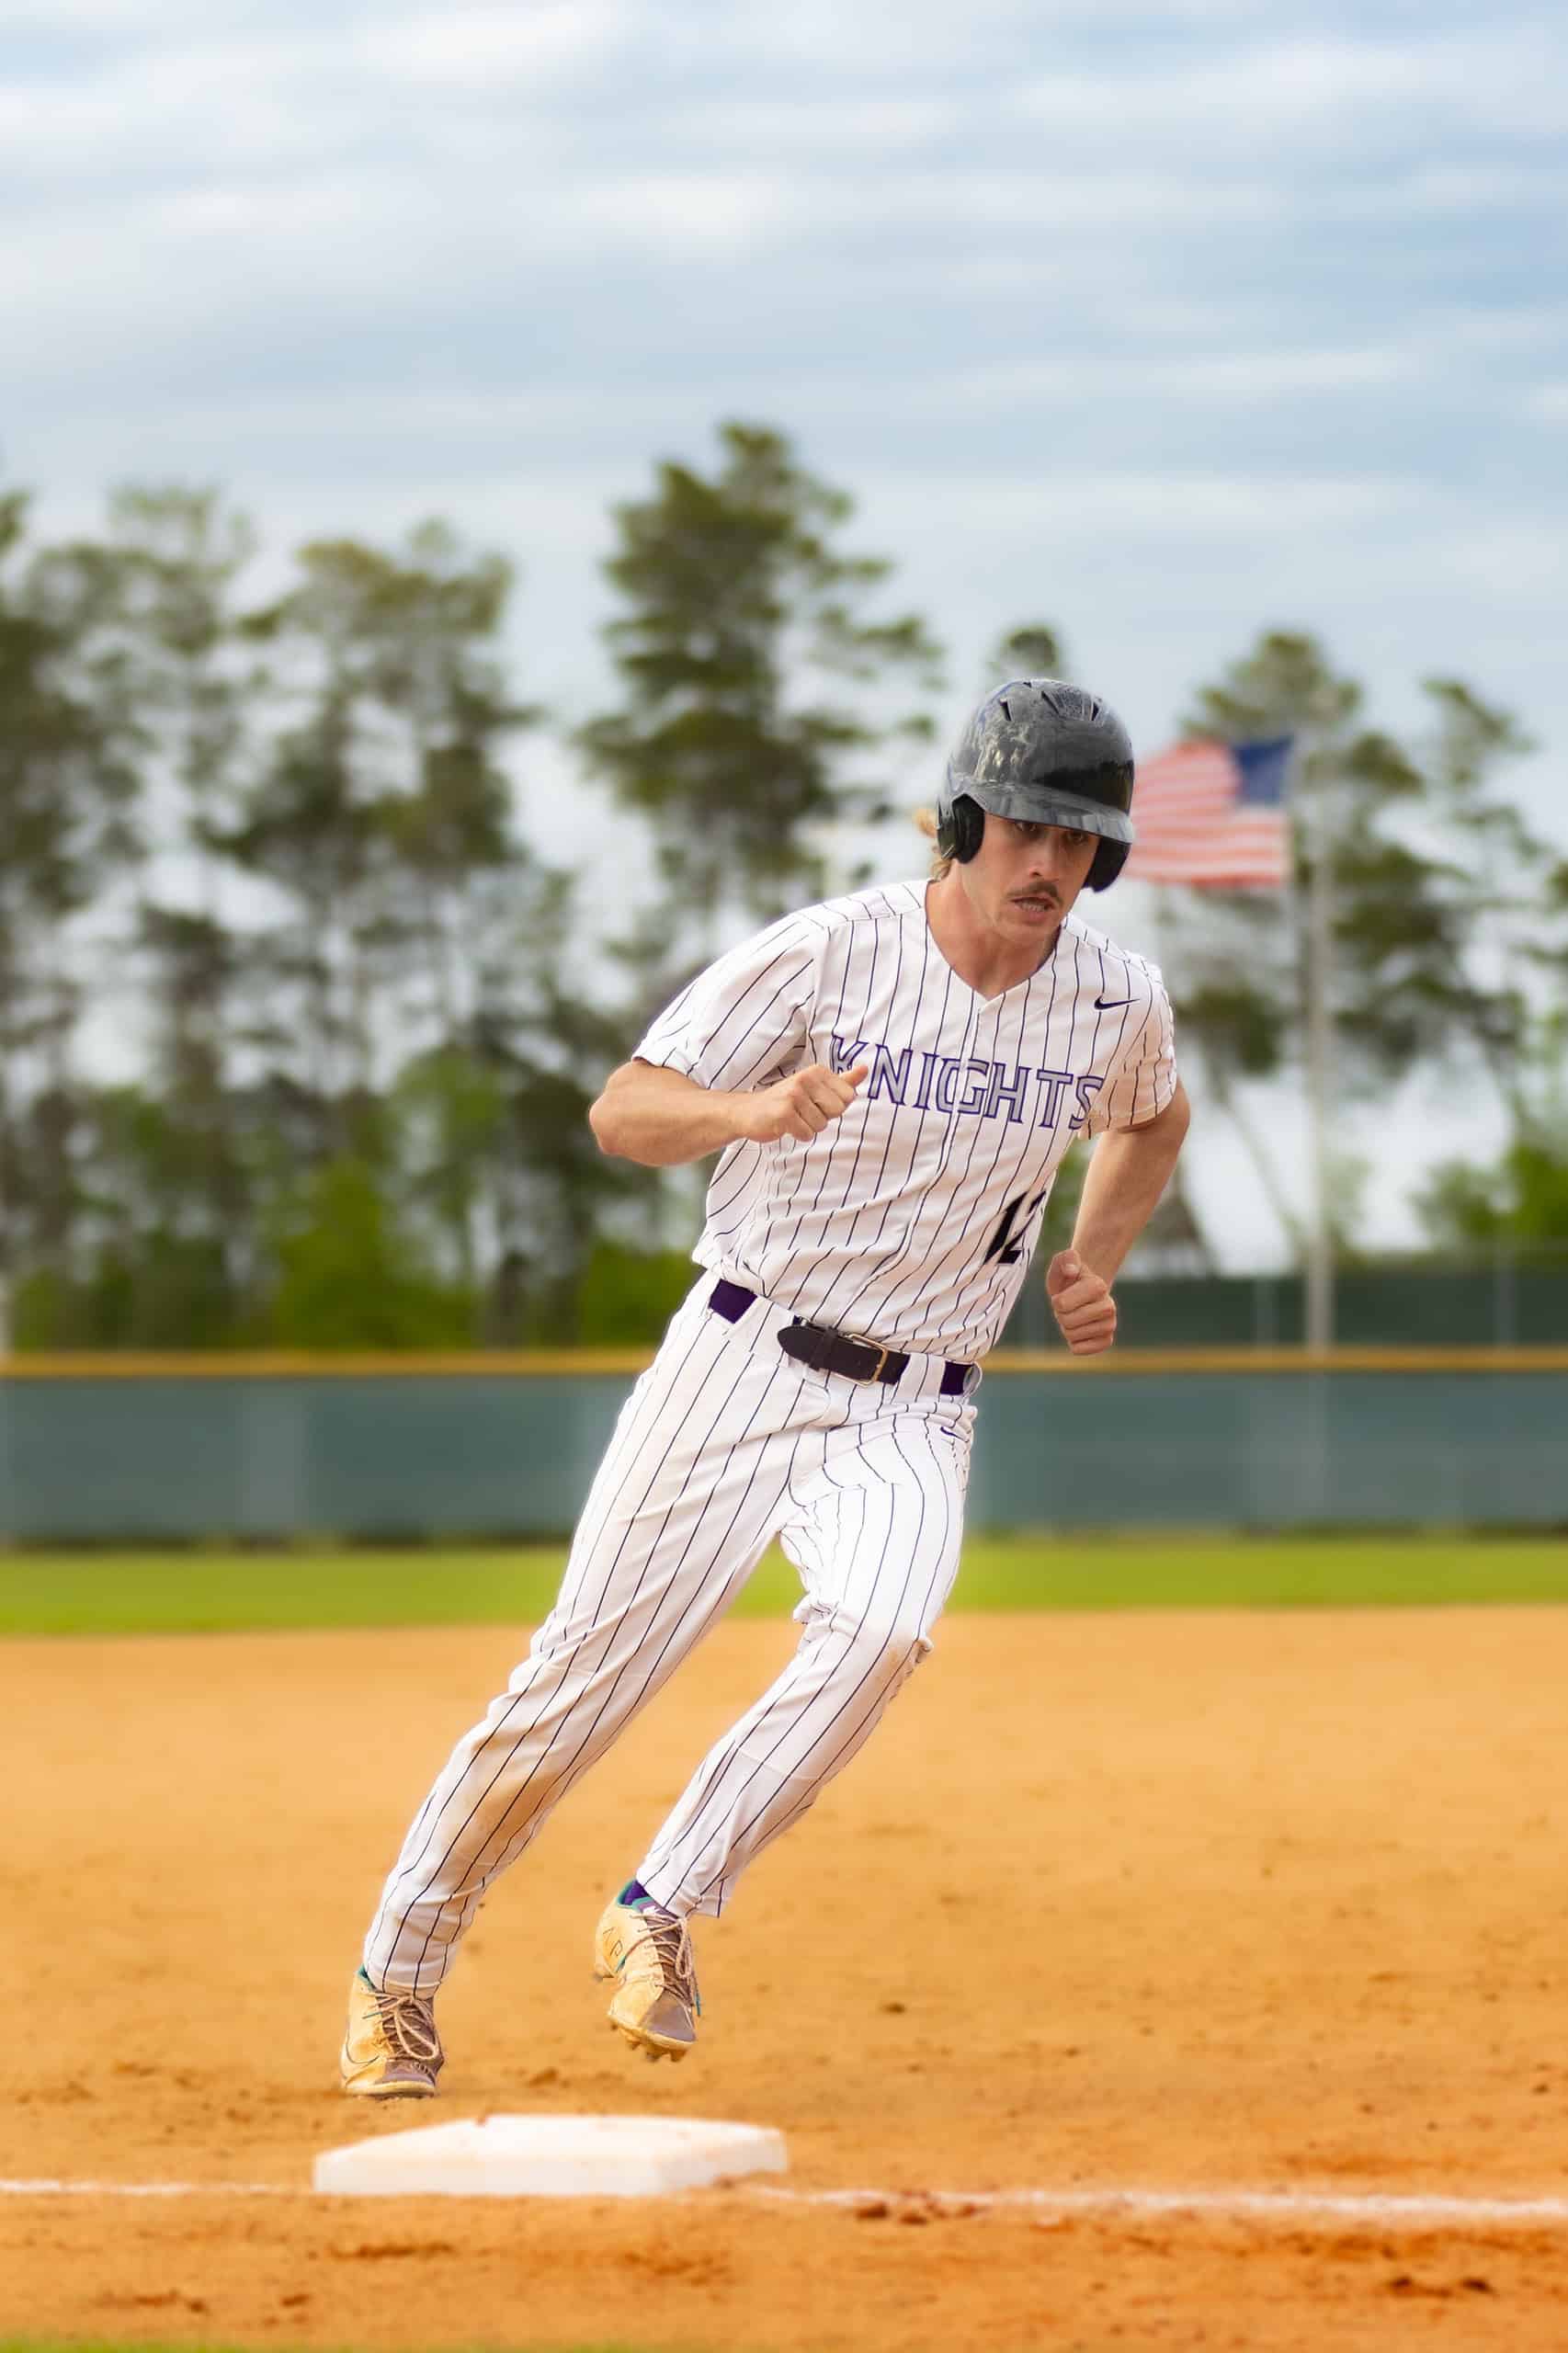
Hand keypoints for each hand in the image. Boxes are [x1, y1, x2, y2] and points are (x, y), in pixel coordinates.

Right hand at [738, 1062, 868, 1143]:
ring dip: (808, 1127)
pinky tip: (785, 1125)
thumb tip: (866, 1069)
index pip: (848, 1097)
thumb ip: (843, 1081)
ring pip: (821, 1125)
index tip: (816, 1102)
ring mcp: (793, 1095)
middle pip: (837, 1111)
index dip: (834, 1107)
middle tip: (803, 1112)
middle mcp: (806, 1079)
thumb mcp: (816, 1087)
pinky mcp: (784, 1113)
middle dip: (823, 1118)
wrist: (749, 1111)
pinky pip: (807, 1134)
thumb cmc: (787, 1101)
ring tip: (793, 1118)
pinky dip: (798, 1134)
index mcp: (817, 1071)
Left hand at [1046, 1249, 1116, 1355]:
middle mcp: (1109, 1306)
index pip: (1062, 1304)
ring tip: (1074, 1315)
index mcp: (1098, 1286)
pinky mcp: (1107, 1340)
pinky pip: (1080, 1350)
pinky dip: (1073, 1342)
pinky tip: (1079, 1331)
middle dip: (1061, 1315)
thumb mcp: (1063, 1261)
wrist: (1082, 1290)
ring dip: (1067, 1328)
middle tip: (1068, 1307)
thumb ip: (1066, 1259)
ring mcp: (1110, 1324)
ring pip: (1072, 1337)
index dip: (1056, 1301)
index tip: (1064, 1294)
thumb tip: (1072, 1271)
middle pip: (1067, 1322)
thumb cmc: (1069, 1276)